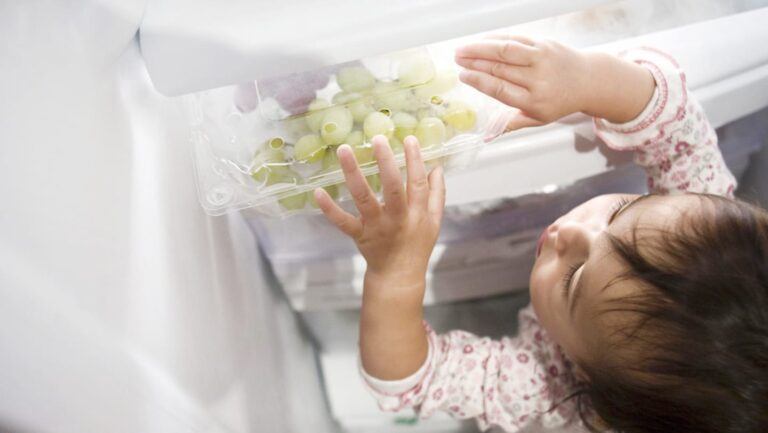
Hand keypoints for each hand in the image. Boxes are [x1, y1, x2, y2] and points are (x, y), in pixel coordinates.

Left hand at [314, 135, 444, 288]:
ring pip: (364, 198)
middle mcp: (397, 218)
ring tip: (345, 150)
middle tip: (378, 138)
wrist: (399, 276)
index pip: (417, 183)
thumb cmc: (417, 245)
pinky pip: (343, 222)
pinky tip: (318, 192)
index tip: (409, 139)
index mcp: (417, 213)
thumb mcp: (435, 221)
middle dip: (386, 163)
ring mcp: (376, 227)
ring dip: (353, 174)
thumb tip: (437, 167)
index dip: (415, 161)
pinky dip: (329, 209)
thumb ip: (437, 194)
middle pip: (393, 188)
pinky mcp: (359, 235)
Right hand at [455, 35, 591, 131]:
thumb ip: (511, 125)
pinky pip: (517, 38)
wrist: (588, 80)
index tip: (463, 76)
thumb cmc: (559, 102)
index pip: (500, 90)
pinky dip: (497, 39)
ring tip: (463, 49)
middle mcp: (539, 79)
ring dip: (481, 48)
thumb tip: (486, 136)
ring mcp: (542, 59)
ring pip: (506, 50)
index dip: (479, 81)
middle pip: (500, 68)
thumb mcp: (538, 119)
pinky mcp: (545, 44)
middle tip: (457, 60)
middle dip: (475, 63)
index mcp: (534, 101)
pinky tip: (482, 41)